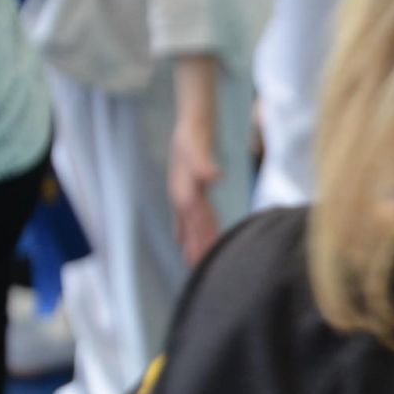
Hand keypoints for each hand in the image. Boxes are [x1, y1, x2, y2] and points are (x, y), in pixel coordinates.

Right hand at [169, 117, 222, 265]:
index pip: (197, 221)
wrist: (191, 121)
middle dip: (194, 247)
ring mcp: (182, 192)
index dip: (201, 239)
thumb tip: (213, 176)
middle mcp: (181, 195)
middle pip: (190, 227)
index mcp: (185, 190)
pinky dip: (185, 229)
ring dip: (190, 241)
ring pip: (187, 223)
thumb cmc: (195, 134)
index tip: (206, 258)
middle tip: (198, 272)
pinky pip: (185, 215)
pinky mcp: (187, 188)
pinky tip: (180, 238)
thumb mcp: (199, 146)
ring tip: (190, 262)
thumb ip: (204, 163)